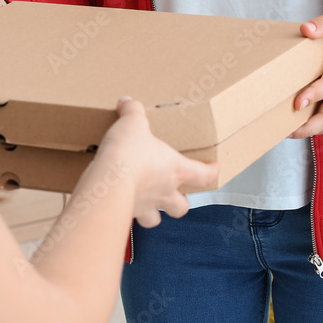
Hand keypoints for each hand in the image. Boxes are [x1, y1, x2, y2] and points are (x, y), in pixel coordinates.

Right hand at [97, 97, 218, 227]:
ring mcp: (145, 206)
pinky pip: (129, 219)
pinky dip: (127, 212)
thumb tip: (128, 102)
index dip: (211, 172)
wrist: (107, 182)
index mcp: (175, 169)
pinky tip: (118, 202)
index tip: (215, 168)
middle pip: (182, 207)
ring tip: (147, 203)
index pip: (203, 174)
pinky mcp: (125, 214)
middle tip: (175, 193)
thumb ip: (132, 111)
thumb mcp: (132, 122)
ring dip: (154, 214)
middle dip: (180, 203)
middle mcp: (164, 192)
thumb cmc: (129, 154)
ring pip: (156, 220)